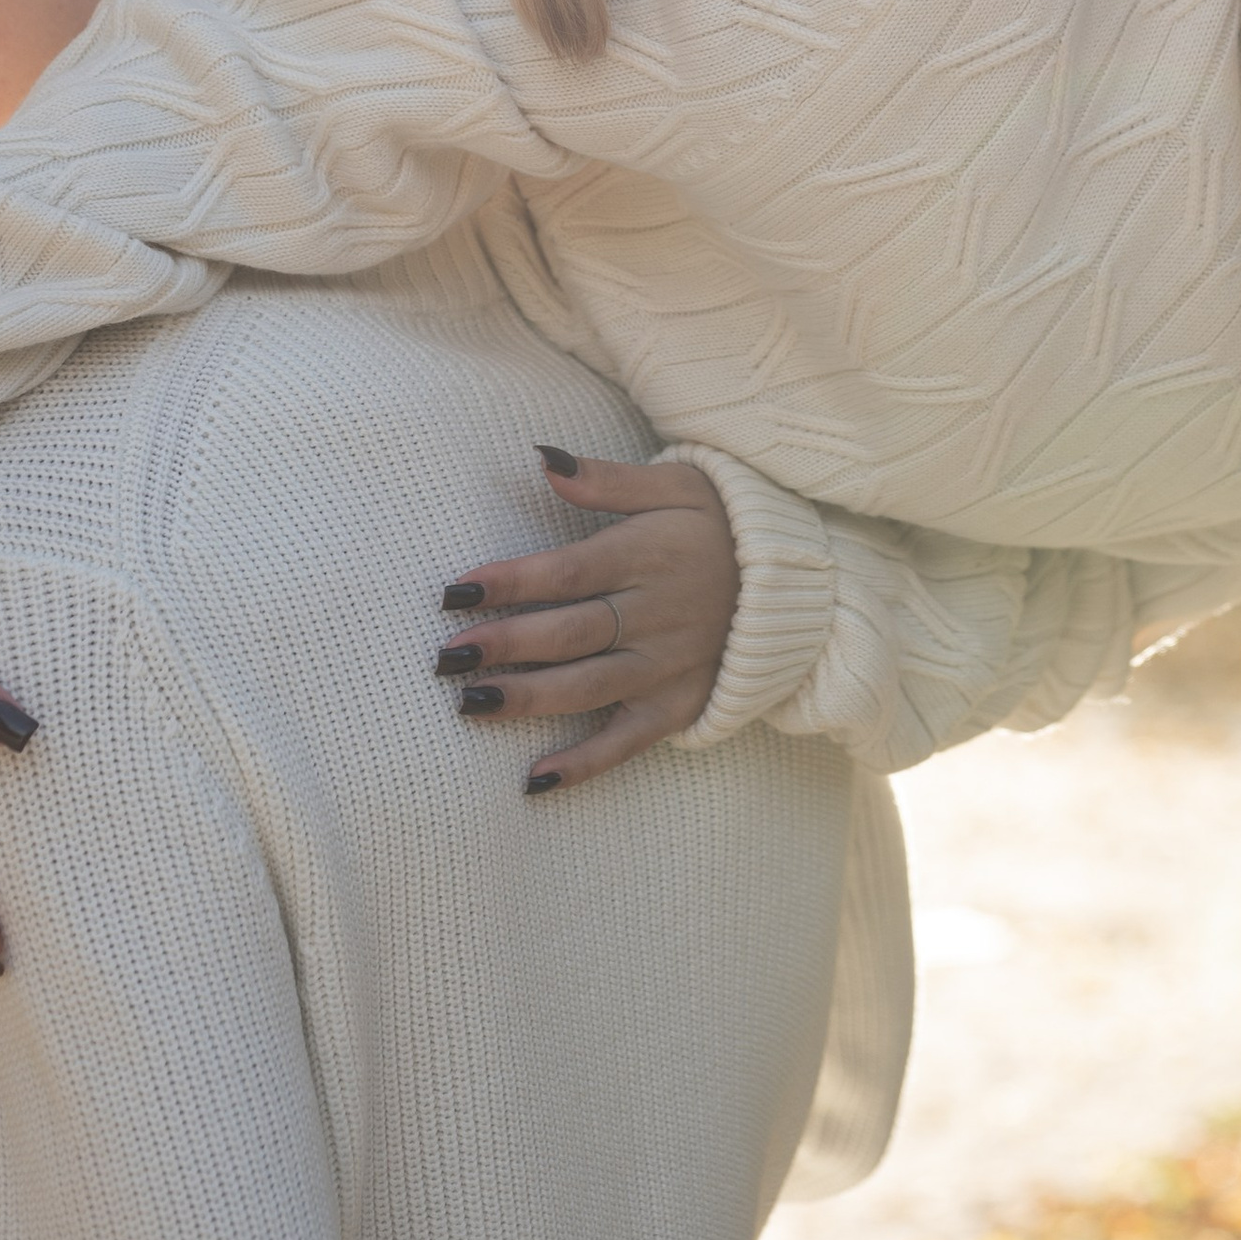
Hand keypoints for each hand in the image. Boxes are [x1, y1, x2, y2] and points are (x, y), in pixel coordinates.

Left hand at [434, 452, 740, 794]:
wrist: (794, 579)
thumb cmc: (720, 522)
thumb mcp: (674, 484)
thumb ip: (605, 480)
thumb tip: (542, 460)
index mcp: (646, 556)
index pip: (566, 573)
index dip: (509, 584)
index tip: (455, 592)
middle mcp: (654, 616)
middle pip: (568, 634)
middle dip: (504, 646)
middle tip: (446, 656)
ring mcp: (667, 666)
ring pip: (587, 689)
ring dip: (527, 699)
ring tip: (470, 704)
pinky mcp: (677, 705)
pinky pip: (627, 742)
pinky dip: (584, 763)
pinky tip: (535, 779)